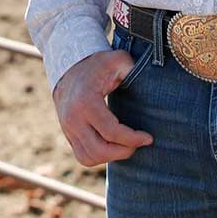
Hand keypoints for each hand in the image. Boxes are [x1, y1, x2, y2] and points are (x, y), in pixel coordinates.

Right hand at [51, 50, 153, 166]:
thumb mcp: (115, 60)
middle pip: (100, 150)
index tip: (148, 138)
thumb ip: (131, 68)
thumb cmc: (97, 65)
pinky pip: (82, 156)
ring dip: (111, 157)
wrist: (68, 68)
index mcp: (86, 102)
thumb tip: (148, 81)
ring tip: (126, 145)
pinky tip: (113, 146)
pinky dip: (99, 157)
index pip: (111, 132)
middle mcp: (73, 118)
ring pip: (89, 157)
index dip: (133, 139)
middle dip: (124, 151)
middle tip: (138, 143)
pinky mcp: (67, 134)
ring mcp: (68, 128)